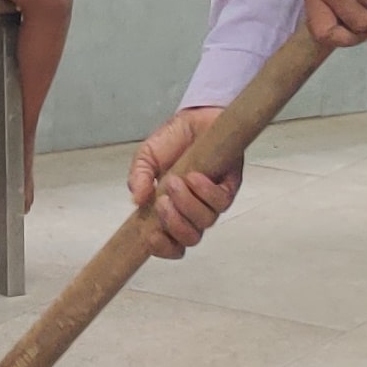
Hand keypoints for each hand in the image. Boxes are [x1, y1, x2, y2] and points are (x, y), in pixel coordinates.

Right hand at [126, 106, 238, 258]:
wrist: (194, 118)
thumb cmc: (171, 142)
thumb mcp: (146, 159)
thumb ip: (138, 178)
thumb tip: (137, 200)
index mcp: (171, 212)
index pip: (171, 245)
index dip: (163, 249)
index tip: (151, 236)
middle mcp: (193, 212)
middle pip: (190, 239)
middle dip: (174, 224)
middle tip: (163, 201)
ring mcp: (212, 201)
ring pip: (205, 222)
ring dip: (187, 204)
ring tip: (176, 180)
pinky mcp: (229, 187)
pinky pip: (221, 202)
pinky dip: (206, 192)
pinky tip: (194, 176)